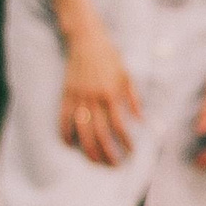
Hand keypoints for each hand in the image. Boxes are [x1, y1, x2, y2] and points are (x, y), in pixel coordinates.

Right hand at [59, 29, 141, 164]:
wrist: (86, 40)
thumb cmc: (109, 56)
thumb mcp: (126, 75)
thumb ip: (133, 98)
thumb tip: (141, 119)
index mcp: (111, 94)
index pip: (119, 125)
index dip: (126, 141)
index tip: (131, 152)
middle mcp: (94, 99)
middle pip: (100, 133)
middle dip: (108, 152)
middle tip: (114, 165)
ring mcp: (78, 97)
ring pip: (82, 130)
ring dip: (89, 148)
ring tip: (95, 161)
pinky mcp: (66, 94)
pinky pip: (64, 118)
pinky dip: (65, 133)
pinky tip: (70, 144)